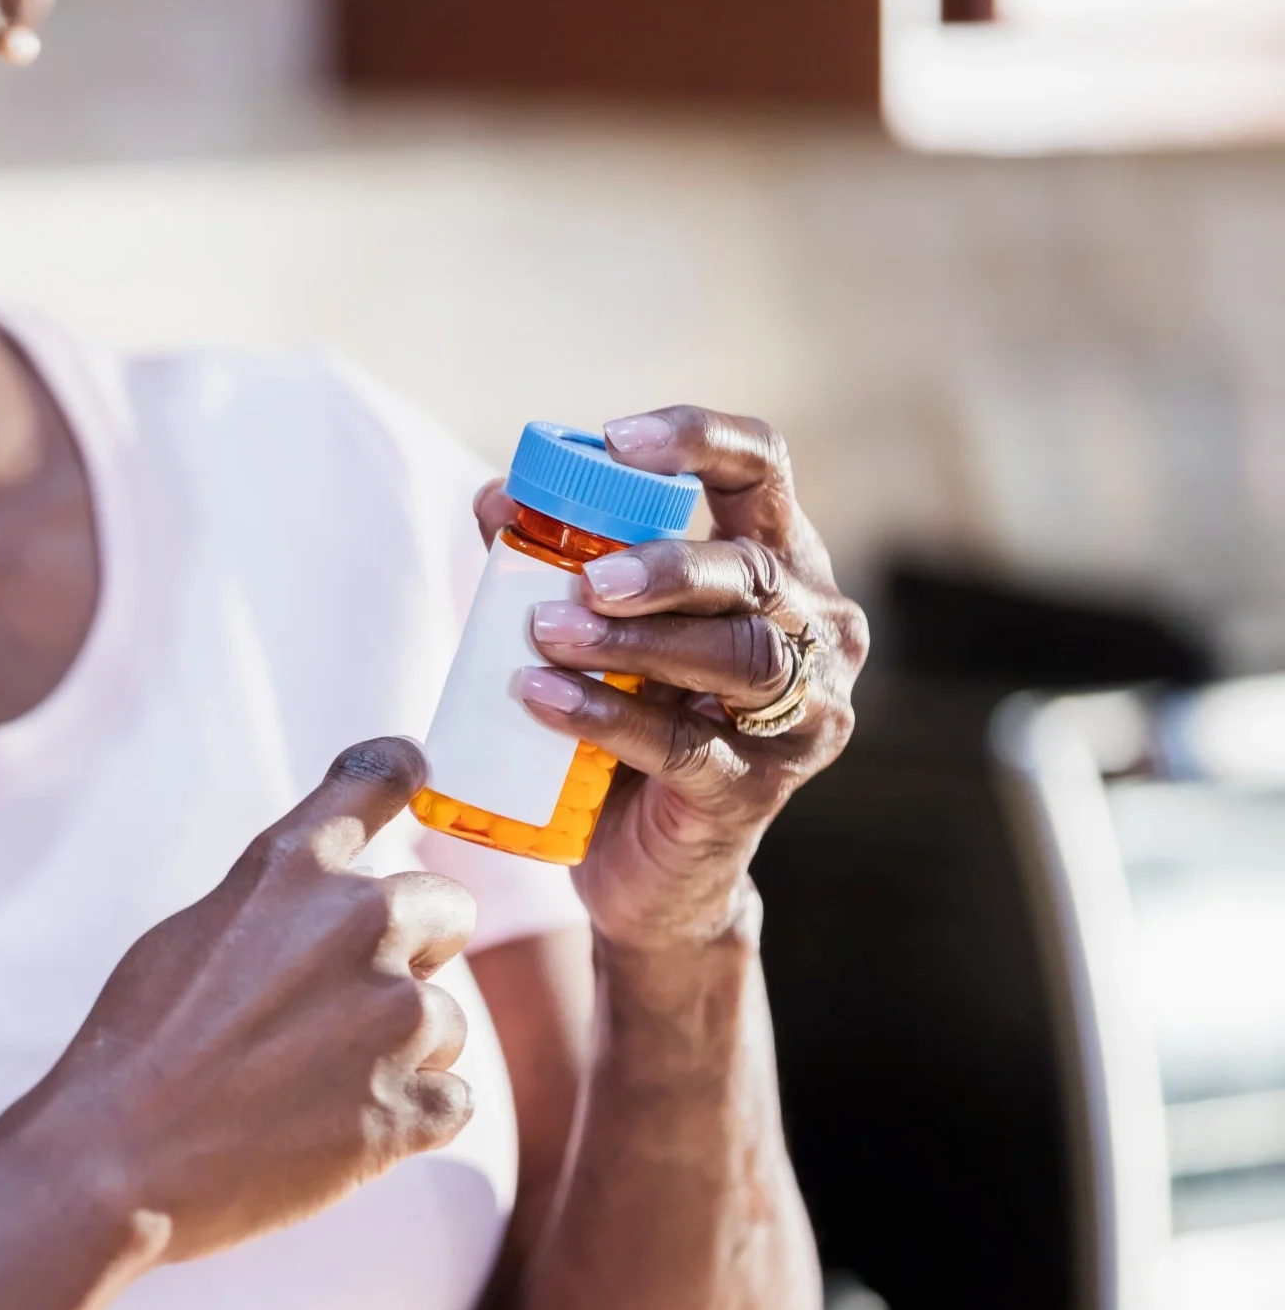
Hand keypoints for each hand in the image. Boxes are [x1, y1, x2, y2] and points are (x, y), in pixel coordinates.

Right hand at [15, 738, 477, 1264]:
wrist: (116, 1162)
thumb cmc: (136, 1049)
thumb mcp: (192, 934)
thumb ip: (277, 906)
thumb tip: (331, 906)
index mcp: (292, 869)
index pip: (379, 777)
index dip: (405, 772)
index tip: (416, 770)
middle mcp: (358, 921)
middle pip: (449, 910)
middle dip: (415, 951)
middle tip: (344, 1006)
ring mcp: (393, 1016)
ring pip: (446, 1021)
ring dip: (401, 1052)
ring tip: (312, 1088)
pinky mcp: (412, 1105)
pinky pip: (451, 1100)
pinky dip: (406, 1119)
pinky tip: (336, 1132)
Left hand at [489, 406, 867, 950]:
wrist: (648, 868)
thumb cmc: (629, 724)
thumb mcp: (600, 632)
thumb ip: (552, 560)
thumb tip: (494, 497)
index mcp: (778, 564)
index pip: (763, 468)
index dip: (697, 441)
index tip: (614, 442)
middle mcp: (814, 629)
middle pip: (751, 571)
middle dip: (665, 566)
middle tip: (585, 577)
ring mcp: (801, 714)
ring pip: (736, 658)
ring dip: (634, 642)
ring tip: (546, 634)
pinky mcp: (756, 789)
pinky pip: (685, 746)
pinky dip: (608, 716)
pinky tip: (542, 698)